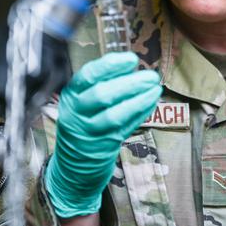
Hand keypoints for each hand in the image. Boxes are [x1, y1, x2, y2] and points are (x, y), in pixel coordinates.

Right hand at [44, 52, 161, 216]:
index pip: (88, 76)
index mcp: (70, 97)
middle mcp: (77, 114)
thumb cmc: (83, 126)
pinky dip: (140, 114)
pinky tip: (151, 103)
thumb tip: (130, 65)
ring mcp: (90, 133)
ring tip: (155, 88)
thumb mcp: (81, 103)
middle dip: (130, 83)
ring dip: (139, 99)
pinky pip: (125, 128)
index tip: (131, 59)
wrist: (73, 166)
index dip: (110, 65)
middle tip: (150, 75)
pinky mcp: (104, 147)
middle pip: (102, 95)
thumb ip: (100, 84)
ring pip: (115, 114)